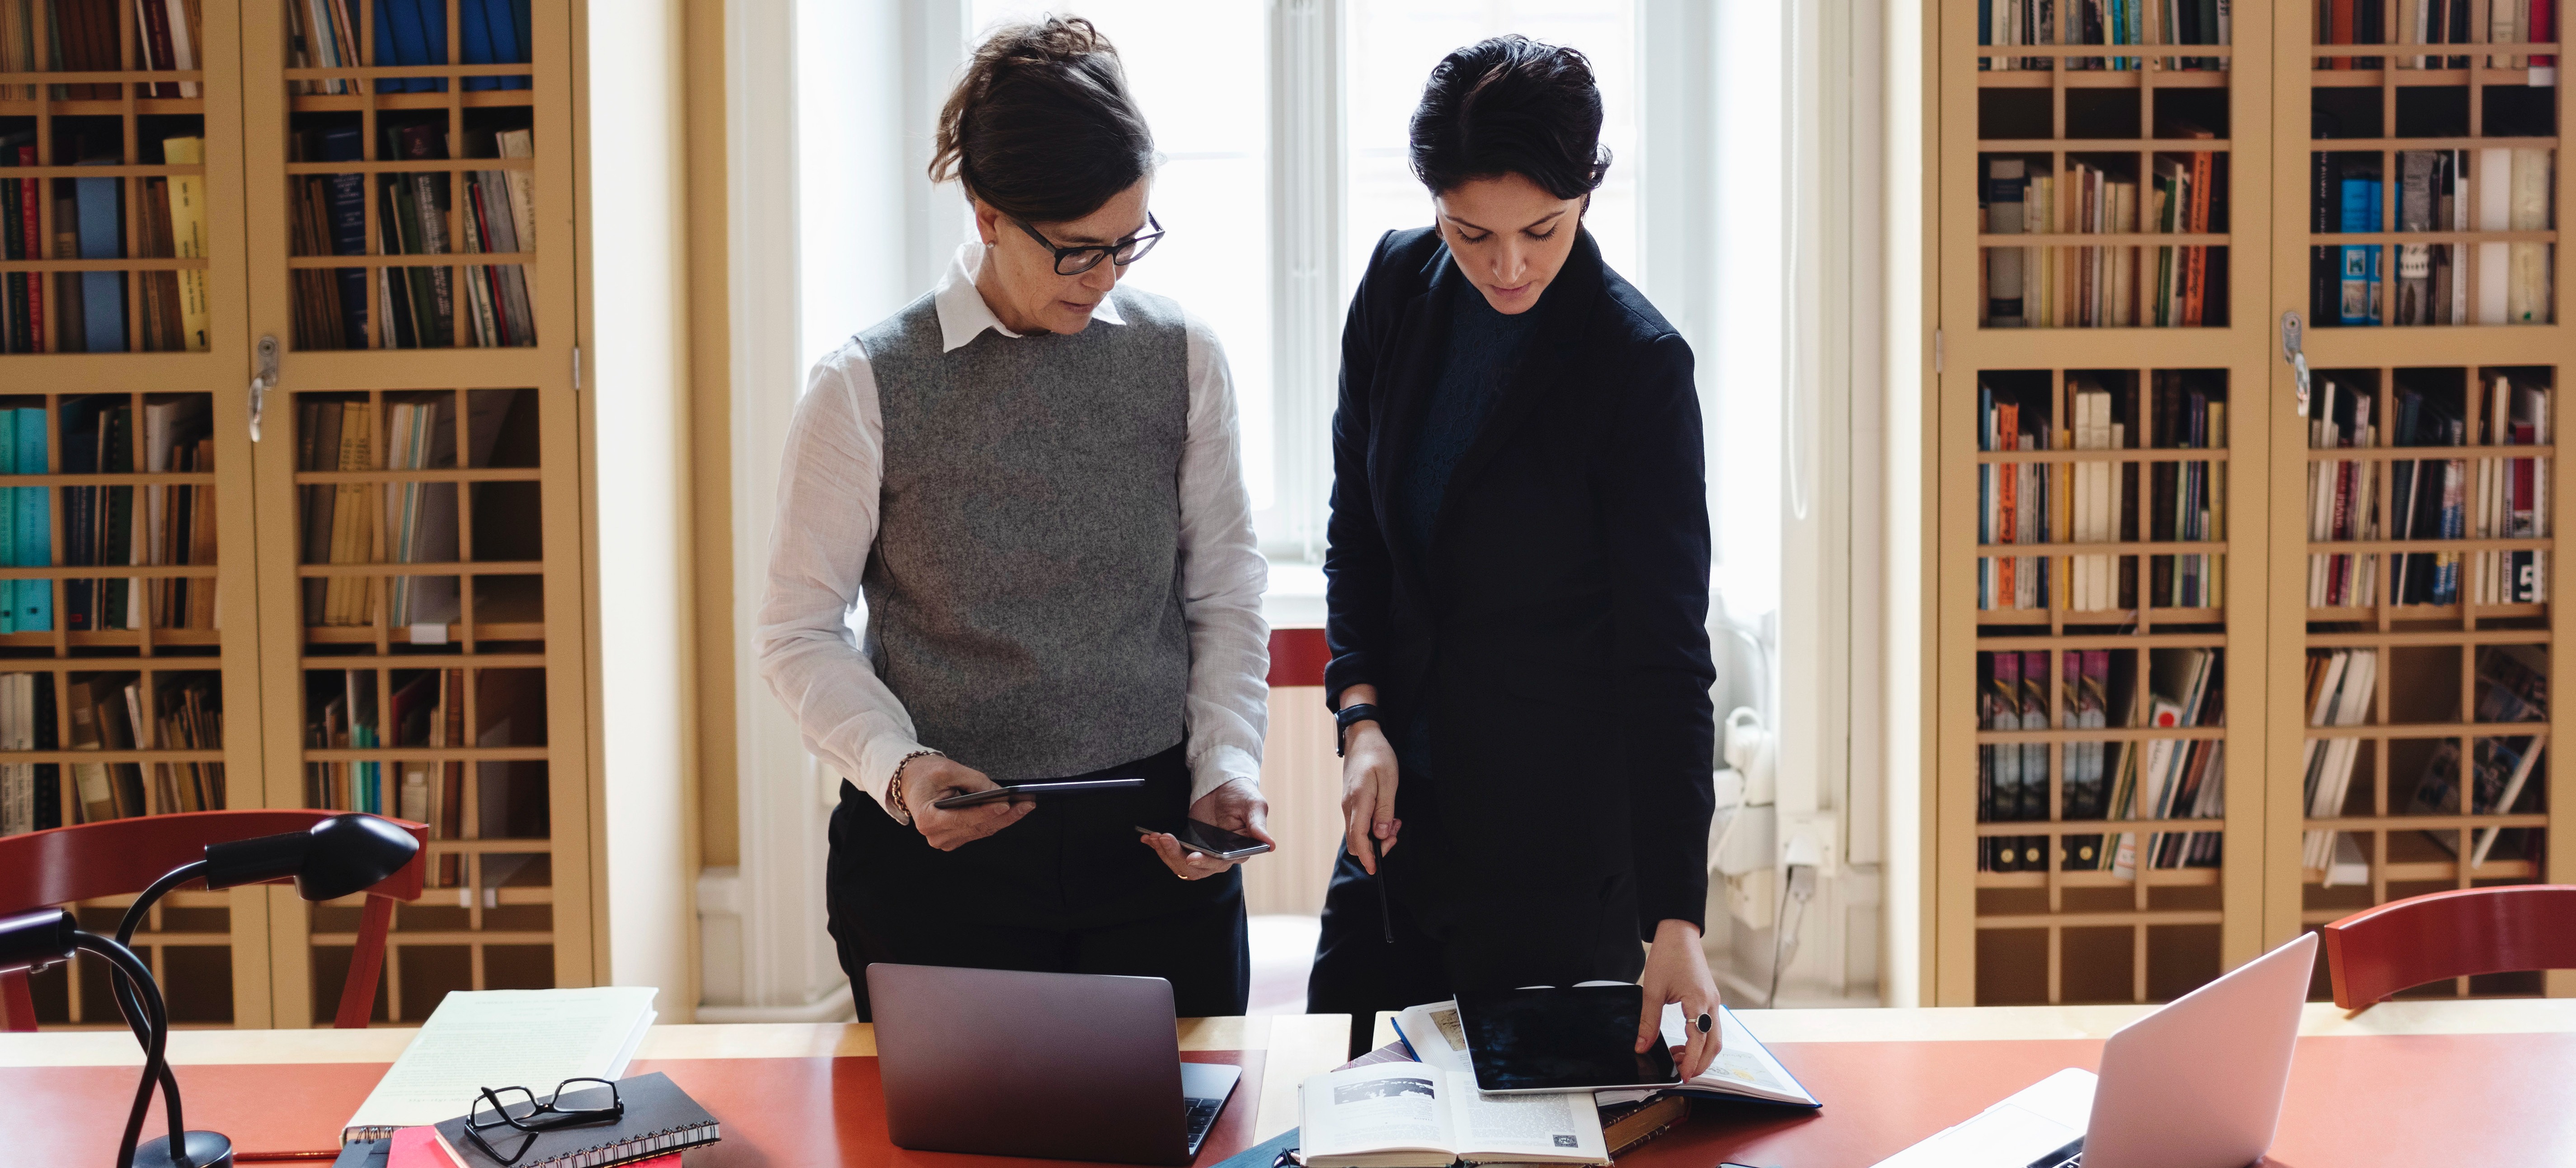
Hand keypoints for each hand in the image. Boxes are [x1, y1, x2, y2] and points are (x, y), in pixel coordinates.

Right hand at [899, 755, 1034, 850]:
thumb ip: (974, 781)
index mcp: (927, 818)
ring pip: (982, 831)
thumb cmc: (925, 774)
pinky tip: (1013, 811)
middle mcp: (936, 836)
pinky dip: (996, 820)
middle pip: (977, 827)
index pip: (962, 818)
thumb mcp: (949, 770)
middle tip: (1027, 804)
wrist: (912, 781)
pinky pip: (980, 831)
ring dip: (1005, 819)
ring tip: (1025, 805)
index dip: (986, 812)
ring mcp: (945, 840)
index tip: (1006, 804)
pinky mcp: (955, 839)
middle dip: (1004, 816)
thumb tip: (999, 793)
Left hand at [1139, 777, 1274, 879]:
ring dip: (1166, 854)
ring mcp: (1202, 851)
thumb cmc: (1242, 793)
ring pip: (1181, 865)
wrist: (1223, 783)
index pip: (1220, 864)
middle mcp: (1220, 856)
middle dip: (1177, 856)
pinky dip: (1159, 848)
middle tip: (1164, 839)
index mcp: (1238, 850)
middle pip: (1196, 869)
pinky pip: (1173, 854)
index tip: (1191, 856)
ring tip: (1155, 837)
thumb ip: (1257, 825)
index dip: (1205, 863)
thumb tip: (1270, 844)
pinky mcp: (1189, 844)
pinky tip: (1149, 838)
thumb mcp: (1253, 805)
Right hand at [1337, 696, 1399, 873]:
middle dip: (1375, 847)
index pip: (1358, 838)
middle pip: (1355, 840)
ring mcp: (1347, 804)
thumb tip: (1381, 835)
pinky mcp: (1350, 801)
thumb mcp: (1389, 780)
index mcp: (1358, 801)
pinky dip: (1372, 825)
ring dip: (1376, 835)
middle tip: (1395, 834)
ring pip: (1358, 832)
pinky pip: (1358, 821)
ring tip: (1395, 821)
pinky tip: (1386, 816)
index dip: (1367, 856)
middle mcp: (1348, 806)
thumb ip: (1385, 809)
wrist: (1361, 736)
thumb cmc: (1377, 755)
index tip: (1376, 869)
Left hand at [1639, 918, 1721, 1079]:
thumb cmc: (1668, 956)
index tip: (1681, 1076)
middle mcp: (1711, 1004)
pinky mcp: (1710, 999)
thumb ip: (1648, 1022)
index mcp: (1699, 1002)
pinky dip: (1700, 1040)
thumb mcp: (1652, 991)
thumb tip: (1641, 1046)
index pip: (1699, 1041)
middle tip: (1681, 1074)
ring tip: (1677, 1058)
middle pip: (1714, 1045)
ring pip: (1715, 1038)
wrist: (1679, 933)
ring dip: (1701, 1053)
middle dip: (1701, 1063)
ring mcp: (1713, 1001)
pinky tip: (1682, 1042)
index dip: (1691, 1062)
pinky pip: (1711, 1027)